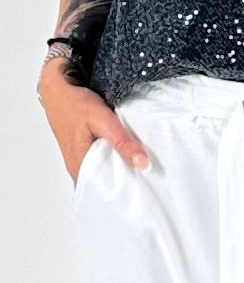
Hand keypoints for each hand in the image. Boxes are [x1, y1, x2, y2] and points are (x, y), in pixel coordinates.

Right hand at [39, 66, 151, 186]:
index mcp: (79, 167)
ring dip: (120, 168)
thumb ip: (121, 142)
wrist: (58, 88)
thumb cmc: (73, 103)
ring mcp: (80, 159)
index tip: (143, 193)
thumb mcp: (101, 120)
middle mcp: (78, 167)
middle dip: (125, 182)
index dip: (123, 194)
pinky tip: (125, 152)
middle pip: (105, 184)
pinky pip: (101, 160)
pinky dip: (114, 157)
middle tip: (147, 180)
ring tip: (140, 167)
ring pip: (104, 171)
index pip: (104, 193)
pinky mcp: (83, 149)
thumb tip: (142, 164)